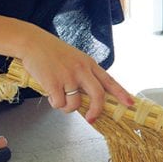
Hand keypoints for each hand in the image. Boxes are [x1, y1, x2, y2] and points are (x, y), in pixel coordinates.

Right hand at [16, 28, 134, 122]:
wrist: (33, 43)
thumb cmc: (53, 52)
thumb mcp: (75, 59)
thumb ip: (84, 75)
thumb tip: (89, 98)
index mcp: (89, 64)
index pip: (109, 81)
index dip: (121, 94)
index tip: (129, 104)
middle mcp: (82, 70)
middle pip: (98, 95)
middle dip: (96, 111)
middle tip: (91, 118)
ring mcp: (68, 76)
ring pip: (75, 104)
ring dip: (67, 107)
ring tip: (59, 97)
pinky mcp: (53, 82)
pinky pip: (58, 104)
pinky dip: (54, 103)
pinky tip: (49, 93)